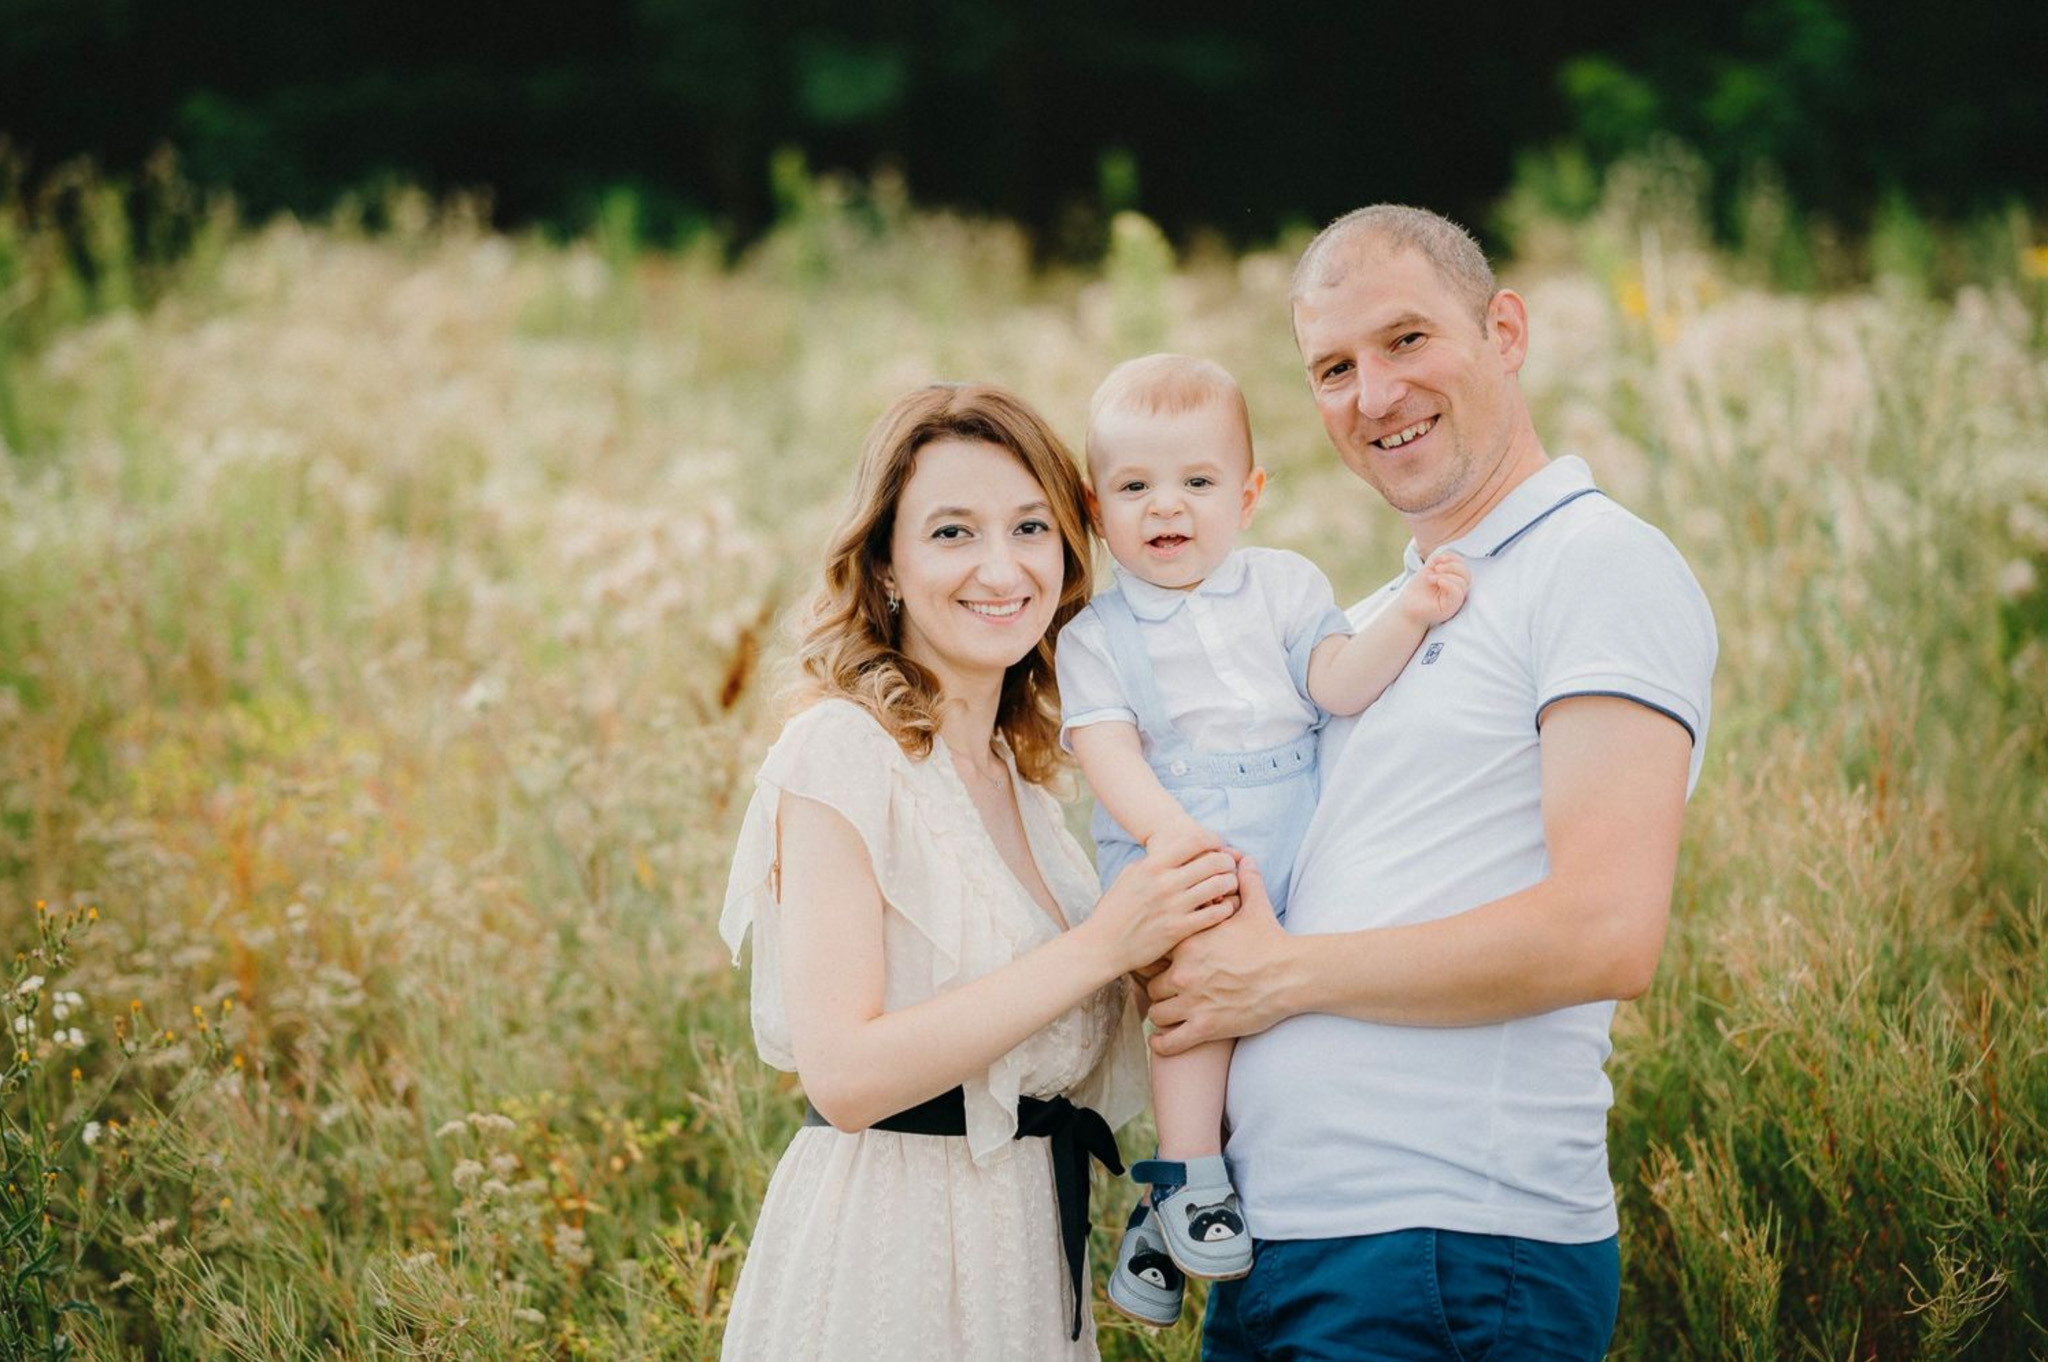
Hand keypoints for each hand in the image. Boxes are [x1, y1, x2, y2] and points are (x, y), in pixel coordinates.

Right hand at [1087, 824, 1238, 975]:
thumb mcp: (1130, 875)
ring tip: (1229, 885)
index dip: (1213, 840)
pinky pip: (1216, 913)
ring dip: (1230, 883)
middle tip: (1229, 866)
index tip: (1218, 846)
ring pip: (1219, 885)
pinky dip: (1226, 907)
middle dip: (1227, 861)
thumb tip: (1178, 851)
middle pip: (1212, 861)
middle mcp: (1164, 883)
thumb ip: (1154, 861)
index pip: (1194, 841)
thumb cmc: (1115, 909)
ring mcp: (1173, 907)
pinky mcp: (1180, 930)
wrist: (1104, 945)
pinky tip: (1225, 907)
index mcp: (1152, 865)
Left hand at [1145, 856, 1293, 1054]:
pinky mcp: (1206, 1027)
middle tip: (1165, 995)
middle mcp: (1184, 973)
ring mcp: (1193, 1003)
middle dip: (1158, 992)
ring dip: (1161, 1017)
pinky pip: (1169, 1042)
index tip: (1158, 966)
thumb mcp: (1255, 907)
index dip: (1154, 962)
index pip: (1153, 954)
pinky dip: (1163, 1044)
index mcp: (1189, 944)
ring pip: (1157, 1014)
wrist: (1291, 974)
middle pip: (1151, 987)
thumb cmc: (1271, 942)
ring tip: (1168, 1018)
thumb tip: (1245, 859)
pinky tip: (1163, 1042)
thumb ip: (1245, 882)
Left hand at [1400, 550, 1469, 627]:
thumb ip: (1438, 561)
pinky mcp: (1450, 608)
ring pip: (1462, 583)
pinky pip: (1458, 594)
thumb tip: (1446, 554)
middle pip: (1466, 574)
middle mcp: (1456, 590)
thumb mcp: (1428, 570)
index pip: (1463, 567)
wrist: (1407, 607)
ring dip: (1446, 575)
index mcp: (1454, 580)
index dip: (1454, 559)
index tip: (1438, 559)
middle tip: (1436, 568)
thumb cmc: (1417, 591)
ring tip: (1430, 577)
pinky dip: (1449, 584)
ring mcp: (1454, 600)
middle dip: (1452, 566)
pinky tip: (1438, 581)